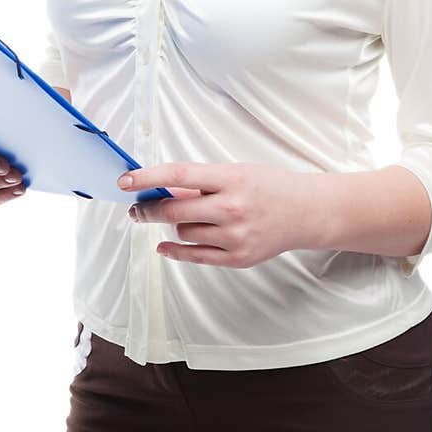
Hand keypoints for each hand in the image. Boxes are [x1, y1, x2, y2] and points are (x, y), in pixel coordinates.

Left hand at [117, 161, 318, 266]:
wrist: (307, 212)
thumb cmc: (269, 187)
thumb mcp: (235, 173)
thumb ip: (200, 183)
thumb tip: (161, 190)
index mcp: (232, 179)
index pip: (179, 176)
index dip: (147, 177)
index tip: (124, 181)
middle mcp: (232, 209)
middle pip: (173, 211)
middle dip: (148, 209)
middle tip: (136, 208)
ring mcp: (235, 237)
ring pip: (183, 232)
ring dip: (176, 225)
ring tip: (185, 217)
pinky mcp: (238, 258)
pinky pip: (194, 256)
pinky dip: (174, 250)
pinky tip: (163, 244)